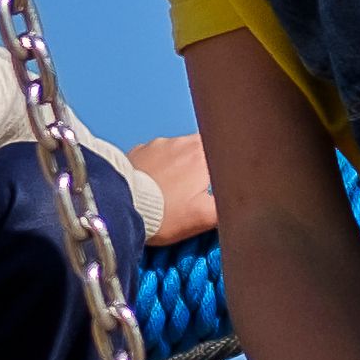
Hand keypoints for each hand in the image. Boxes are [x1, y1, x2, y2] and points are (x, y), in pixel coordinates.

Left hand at [127, 130, 217, 244]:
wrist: (118, 207)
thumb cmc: (163, 214)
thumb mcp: (204, 217)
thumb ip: (228, 208)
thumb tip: (240, 205)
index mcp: (202, 154)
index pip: (226, 150)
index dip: (227, 164)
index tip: (223, 179)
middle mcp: (181, 142)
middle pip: (203, 150)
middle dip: (203, 168)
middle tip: (198, 190)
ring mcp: (157, 144)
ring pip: (179, 152)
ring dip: (180, 167)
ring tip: (174, 192)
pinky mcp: (137, 152)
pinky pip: (156, 157)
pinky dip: (159, 168)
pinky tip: (155, 187)